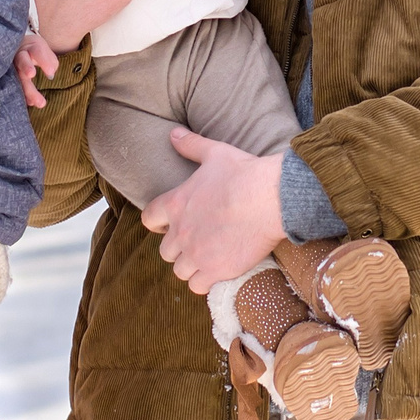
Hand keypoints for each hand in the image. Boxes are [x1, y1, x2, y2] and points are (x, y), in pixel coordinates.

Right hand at [15, 33, 57, 107]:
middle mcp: (18, 55)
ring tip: (34, 101)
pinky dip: (20, 94)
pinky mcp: (7, 75)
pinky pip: (11, 85)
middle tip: (32, 75)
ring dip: (25, 89)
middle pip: (22, 60)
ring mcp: (11, 65)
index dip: (43, 61)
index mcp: (30, 46)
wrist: (19, 47)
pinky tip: (29, 103)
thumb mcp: (44, 52)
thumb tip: (50, 75)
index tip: (50, 73)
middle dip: (26, 67)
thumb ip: (50, 62)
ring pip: (16, 75)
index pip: (37, 51)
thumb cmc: (35, 51)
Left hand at [138, 132, 287, 293]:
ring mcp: (197, 254)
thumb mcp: (214, 153)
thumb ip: (190, 145)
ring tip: (208, 258)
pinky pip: (197, 286)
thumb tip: (173, 133)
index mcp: (175, 204)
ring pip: (179, 271)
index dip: (158, 223)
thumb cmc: (244, 174)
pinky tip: (218, 271)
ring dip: (190, 266)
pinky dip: (205, 281)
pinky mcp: (216, 270)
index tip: (170, 224)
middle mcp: (180, 232)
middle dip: (178, 247)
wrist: (271, 199)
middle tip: (197, 241)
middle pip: (165, 250)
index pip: (149, 219)